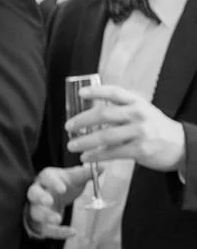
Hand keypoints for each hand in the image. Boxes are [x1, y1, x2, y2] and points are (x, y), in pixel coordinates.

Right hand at [26, 165, 87, 238]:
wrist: (54, 198)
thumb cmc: (63, 185)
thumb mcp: (74, 178)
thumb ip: (86, 174)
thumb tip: (102, 167)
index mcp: (45, 179)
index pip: (46, 178)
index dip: (53, 183)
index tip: (63, 188)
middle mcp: (38, 193)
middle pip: (33, 194)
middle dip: (40, 197)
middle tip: (49, 201)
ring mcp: (37, 208)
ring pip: (35, 212)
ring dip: (45, 216)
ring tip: (57, 219)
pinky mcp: (40, 223)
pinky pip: (46, 229)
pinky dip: (58, 232)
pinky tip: (72, 233)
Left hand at [69, 87, 187, 175]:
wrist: (179, 145)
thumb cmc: (154, 128)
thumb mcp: (142, 112)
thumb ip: (120, 111)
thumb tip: (90, 114)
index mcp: (137, 102)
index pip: (115, 92)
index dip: (97, 91)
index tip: (81, 93)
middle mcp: (138, 114)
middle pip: (105, 114)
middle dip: (83, 120)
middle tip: (69, 127)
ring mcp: (140, 132)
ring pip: (106, 136)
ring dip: (85, 141)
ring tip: (72, 145)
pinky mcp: (140, 149)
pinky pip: (112, 152)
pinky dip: (96, 155)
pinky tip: (86, 157)